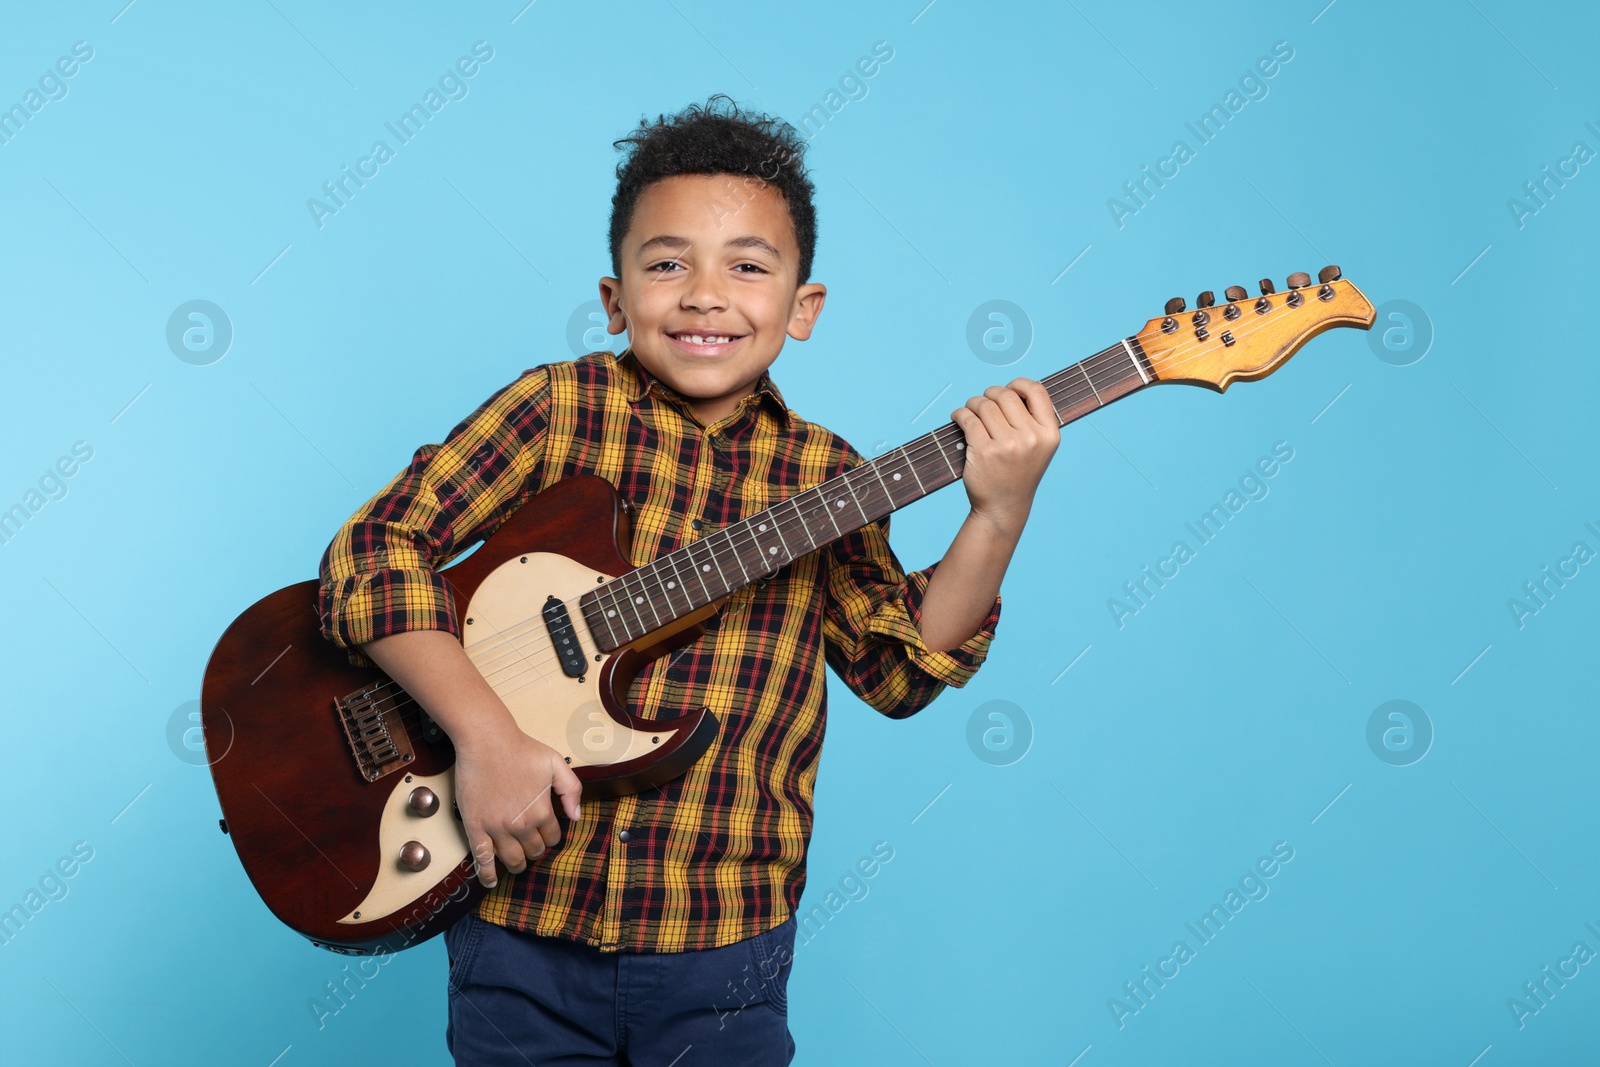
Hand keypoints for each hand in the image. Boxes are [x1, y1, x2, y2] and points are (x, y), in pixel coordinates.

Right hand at [454, 721, 582, 888]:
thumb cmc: (521, 749)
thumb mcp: (556, 763)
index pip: (553, 837)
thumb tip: (576, 817)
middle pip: (534, 851)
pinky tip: (492, 880)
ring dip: (517, 864)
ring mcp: (497, 828)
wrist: (486, 741)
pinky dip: (488, 873)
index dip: (551, 836)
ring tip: (517, 863)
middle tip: (531, 845)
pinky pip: (482, 858)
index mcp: (542, 811)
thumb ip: (571, 790)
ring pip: (512, 859)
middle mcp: (521, 825)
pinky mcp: (475, 827)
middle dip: (536, 850)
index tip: (546, 833)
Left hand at [949, 378, 1060, 535]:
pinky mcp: (984, 451)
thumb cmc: (1018, 473)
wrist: (1003, 507)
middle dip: (990, 394)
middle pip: (1006, 395)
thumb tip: (1012, 388)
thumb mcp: (1039, 448)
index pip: (1037, 391)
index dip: (1019, 384)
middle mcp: (1031, 438)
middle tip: (982, 404)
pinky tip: (958, 418)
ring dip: (972, 403)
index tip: (1008, 389)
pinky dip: (959, 414)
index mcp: (1049, 434)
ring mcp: (1008, 445)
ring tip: (970, 412)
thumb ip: (1032, 420)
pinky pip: (968, 418)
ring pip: (984, 404)